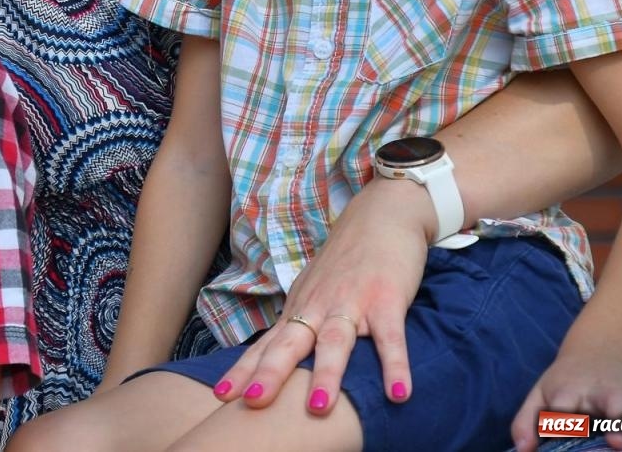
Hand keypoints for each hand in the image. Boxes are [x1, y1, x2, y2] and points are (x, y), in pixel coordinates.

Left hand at [214, 179, 430, 415]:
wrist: (382, 213)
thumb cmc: (346, 260)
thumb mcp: (314, 291)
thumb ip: (300, 324)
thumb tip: (279, 361)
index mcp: (300, 308)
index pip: (267, 344)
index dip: (245, 369)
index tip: (222, 396)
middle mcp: (319, 306)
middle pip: (290, 343)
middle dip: (271, 373)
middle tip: (254, 401)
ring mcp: (351, 302)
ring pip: (334, 341)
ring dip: (325, 374)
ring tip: (317, 408)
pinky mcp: (387, 299)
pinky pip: (390, 337)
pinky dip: (395, 365)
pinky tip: (399, 393)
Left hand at [512, 349, 621, 451]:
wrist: (595, 355)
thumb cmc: (563, 385)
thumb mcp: (539, 396)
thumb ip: (526, 422)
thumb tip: (522, 449)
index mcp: (570, 391)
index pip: (564, 407)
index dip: (563, 422)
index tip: (560, 432)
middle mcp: (600, 394)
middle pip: (608, 405)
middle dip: (613, 421)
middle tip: (616, 441)